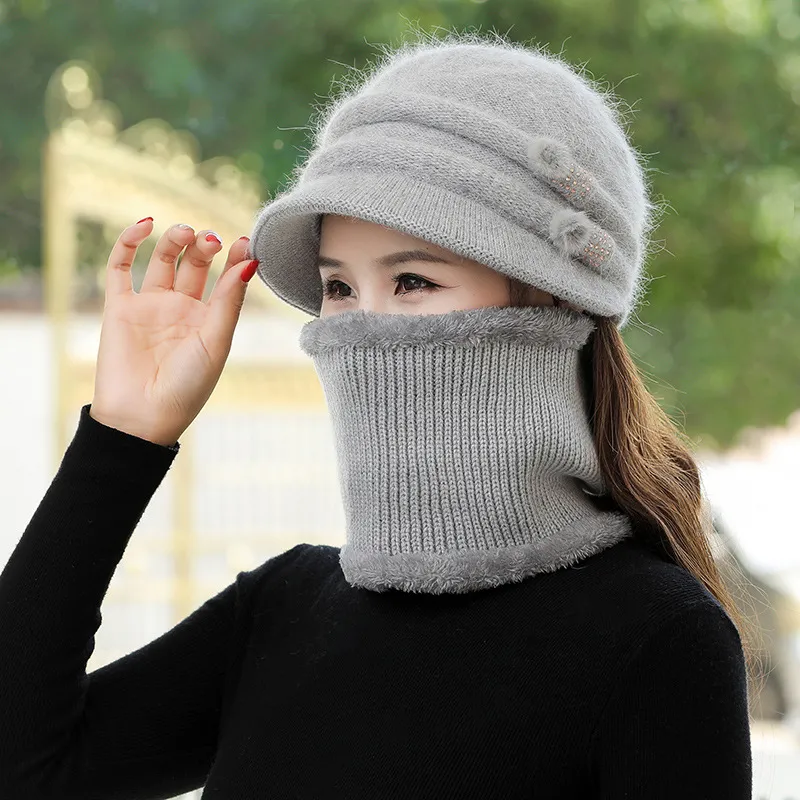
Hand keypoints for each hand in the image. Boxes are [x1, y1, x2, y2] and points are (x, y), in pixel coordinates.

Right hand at [89, 219, 259, 446]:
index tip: (244, 241)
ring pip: (161, 259)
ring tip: (185, 233)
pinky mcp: (119, 306)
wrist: (141, 416)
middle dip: (204, 247)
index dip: (234, 259)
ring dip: (174, 240)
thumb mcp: (216, 342)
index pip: (224, 279)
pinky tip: (145, 225)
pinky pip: (120, 267)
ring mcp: (149, 306)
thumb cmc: (187, 387)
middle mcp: (180, 309)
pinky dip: (129, 242)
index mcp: (208, 320)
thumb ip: (230, 301)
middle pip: (193, 264)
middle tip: (210, 239)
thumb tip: (252, 262)